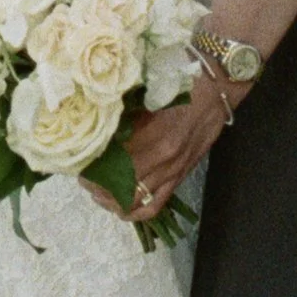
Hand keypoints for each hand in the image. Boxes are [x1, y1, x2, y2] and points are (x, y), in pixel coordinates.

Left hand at [83, 72, 234, 227]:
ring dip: (113, 202)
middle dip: (98, 187)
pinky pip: (156, 205)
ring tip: (98, 195)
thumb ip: (127, 112)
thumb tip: (99, 124)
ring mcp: (173, 171)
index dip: (94, 168)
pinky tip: (122, 209)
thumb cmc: (183, 83)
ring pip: (136, 201)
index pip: (115, 162)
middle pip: (122, 185)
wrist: (217, 89)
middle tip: (84, 180)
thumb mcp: (151, 91)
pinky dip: (136, 213)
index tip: (79, 165)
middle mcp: (164, 160)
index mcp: (155, 136)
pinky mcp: (180, 177)